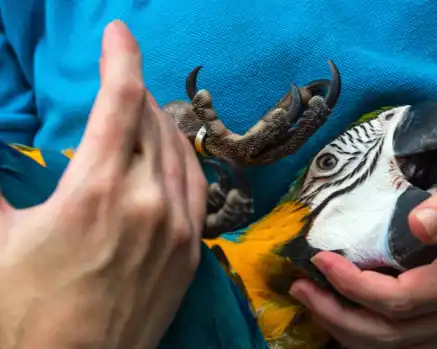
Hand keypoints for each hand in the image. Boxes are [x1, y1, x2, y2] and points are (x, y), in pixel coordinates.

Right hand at [0, 21, 206, 348]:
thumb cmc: (24, 310)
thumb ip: (0, 183)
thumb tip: (2, 156)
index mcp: (98, 189)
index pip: (120, 101)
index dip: (120, 57)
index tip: (118, 33)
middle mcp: (148, 201)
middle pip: (153, 122)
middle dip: (135, 93)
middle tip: (120, 84)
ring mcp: (178, 228)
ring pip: (181, 152)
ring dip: (162, 124)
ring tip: (144, 114)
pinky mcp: (191, 252)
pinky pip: (197, 188)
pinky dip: (184, 161)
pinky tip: (171, 156)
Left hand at [290, 137, 436, 348]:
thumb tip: (415, 226)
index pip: (402, 301)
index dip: (354, 287)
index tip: (319, 258)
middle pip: (395, 336)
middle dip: (340, 316)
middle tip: (301, 286)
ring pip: (402, 345)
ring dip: (352, 328)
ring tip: (314, 299)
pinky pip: (413, 336)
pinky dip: (374, 329)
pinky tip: (348, 307)